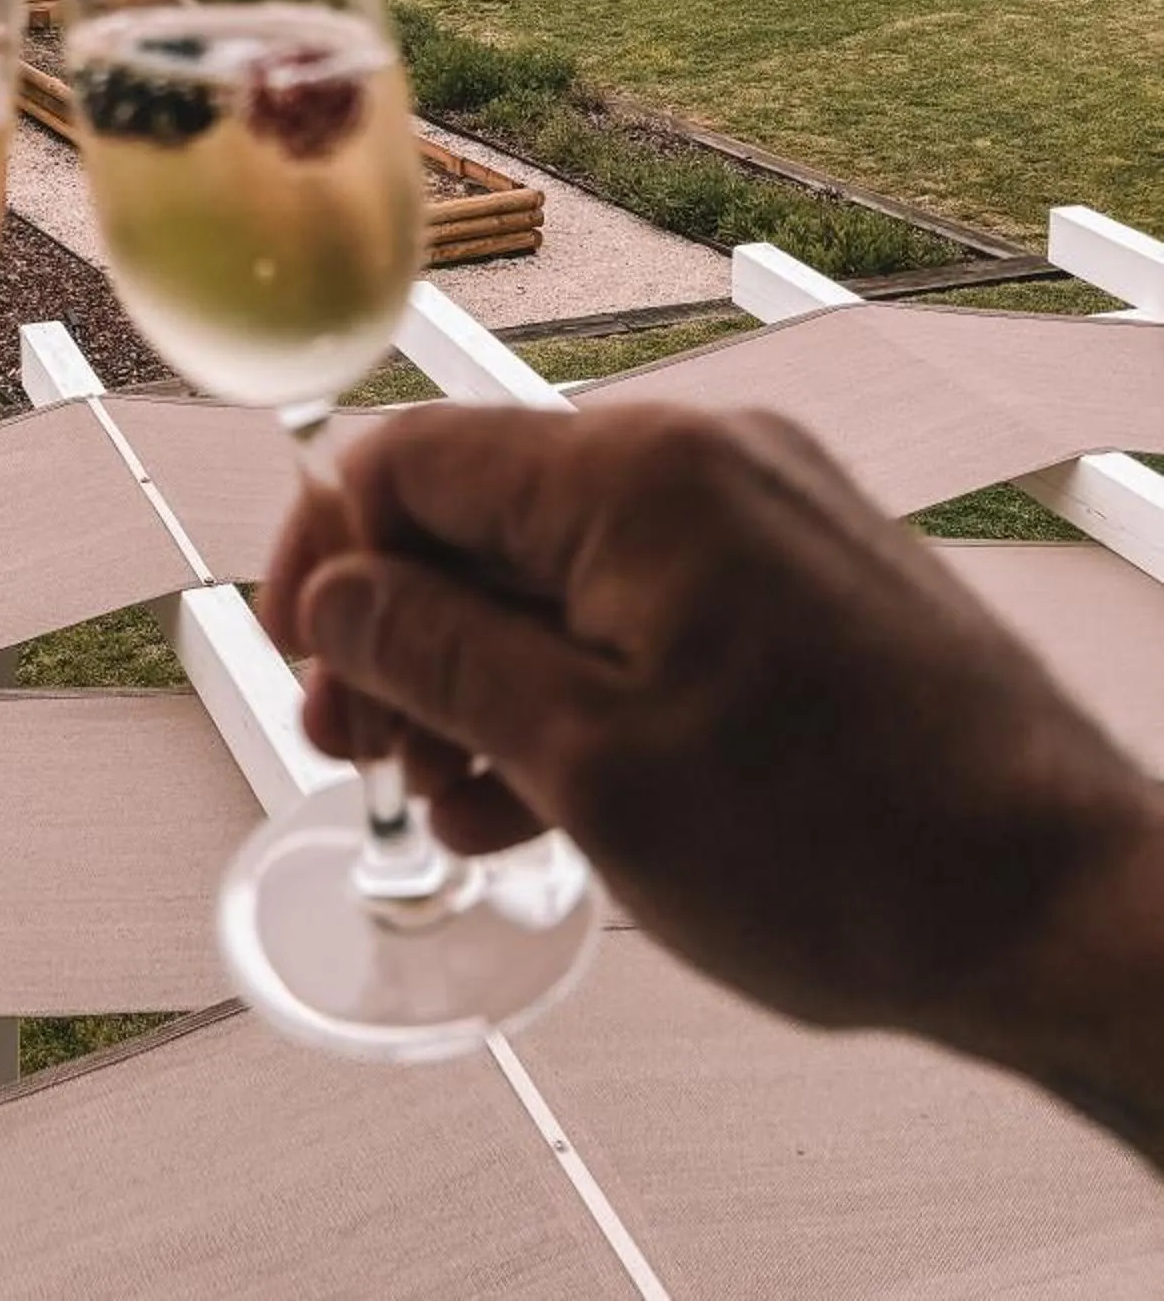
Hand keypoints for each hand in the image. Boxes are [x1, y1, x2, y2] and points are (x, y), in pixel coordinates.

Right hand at [263, 402, 1163, 1141]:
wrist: (1068, 912)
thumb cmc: (840, 848)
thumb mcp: (588, 763)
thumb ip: (437, 656)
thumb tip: (337, 590)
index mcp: (634, 472)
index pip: (408, 457)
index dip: (326, 559)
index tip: (300, 669)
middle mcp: (701, 456)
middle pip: (481, 514)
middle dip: (403, 637)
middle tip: (365, 762)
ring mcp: (765, 513)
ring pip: (560, 569)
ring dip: (486, 679)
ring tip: (468, 810)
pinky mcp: (809, 577)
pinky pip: (647, 601)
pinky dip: (581, 683)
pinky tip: (551, 798)